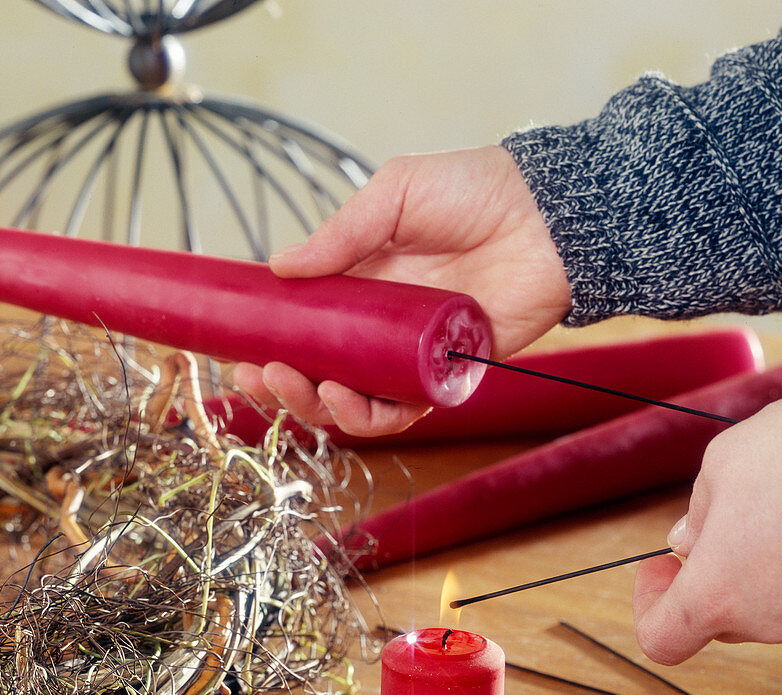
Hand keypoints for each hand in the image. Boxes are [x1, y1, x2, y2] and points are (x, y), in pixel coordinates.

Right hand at [233, 145, 571, 435]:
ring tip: (298, 386)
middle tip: (260, 375)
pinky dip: (370, 415)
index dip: (269, 342)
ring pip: (355, 399)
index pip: (305, 324)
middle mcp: (381, 325)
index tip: (235, 350)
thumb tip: (279, 268)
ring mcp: (412, 354)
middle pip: (322, 371)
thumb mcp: (395, 194)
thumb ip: (342, 233)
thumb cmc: (476, 192)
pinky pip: (403, 410)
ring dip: (318, 405)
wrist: (546, 215)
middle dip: (284, 382)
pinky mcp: (448, 375)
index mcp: (362, 282)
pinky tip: (345, 398)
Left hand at [631, 395, 781, 664]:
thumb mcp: (719, 469)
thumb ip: (697, 515)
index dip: (650, 606)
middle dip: (708, 576)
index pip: (662, 639)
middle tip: (715, 523)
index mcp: (716, 595)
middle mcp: (764, 619)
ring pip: (766, 603)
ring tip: (769, 506)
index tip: (661, 565)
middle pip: (718, 618)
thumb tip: (687, 541)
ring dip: (755, 567)